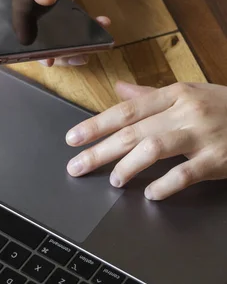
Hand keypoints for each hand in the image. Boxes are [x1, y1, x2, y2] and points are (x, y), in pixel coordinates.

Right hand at [0, 0, 109, 65]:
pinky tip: (95, 33)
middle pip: (14, 39)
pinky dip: (78, 42)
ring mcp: (28, 23)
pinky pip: (59, 40)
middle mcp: (9, 13)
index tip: (10, 50)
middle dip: (35, 53)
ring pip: (40, 46)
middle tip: (51, 60)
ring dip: (62, 53)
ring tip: (80, 55)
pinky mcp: (47, 26)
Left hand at [66, 81, 226, 199]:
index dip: (96, 124)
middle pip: (133, 131)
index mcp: (176, 94)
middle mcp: (186, 111)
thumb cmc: (223, 107)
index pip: (127, 110)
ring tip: (114, 180)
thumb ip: (150, 95)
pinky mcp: (218, 159)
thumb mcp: (189, 93)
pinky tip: (151, 194)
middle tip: (77, 166)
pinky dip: (165, 185)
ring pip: (154, 149)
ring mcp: (203, 135)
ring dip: (128, 166)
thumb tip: (118, 90)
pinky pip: (185, 174)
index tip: (73, 138)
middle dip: (100, 150)